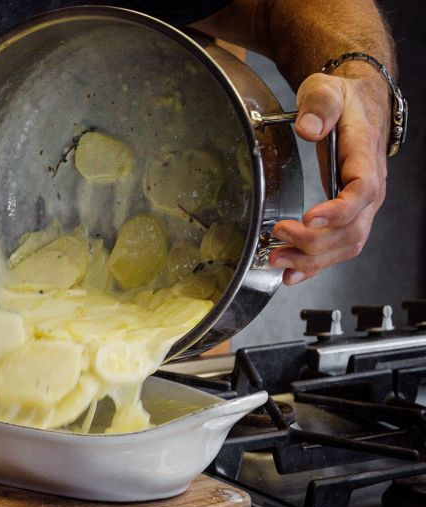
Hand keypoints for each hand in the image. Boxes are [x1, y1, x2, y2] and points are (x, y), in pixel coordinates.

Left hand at [269, 68, 388, 284]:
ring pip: (345, 245)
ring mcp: (359, 207)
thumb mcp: (327, 90)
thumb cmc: (342, 100)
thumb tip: (308, 127)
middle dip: (313, 242)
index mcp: (366, 159)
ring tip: (277, 260)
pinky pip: (336, 248)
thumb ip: (319, 106)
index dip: (337, 211)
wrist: (355, 105)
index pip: (361, 192)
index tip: (308, 219)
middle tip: (278, 237)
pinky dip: (314, 265)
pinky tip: (291, 275)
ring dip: (311, 259)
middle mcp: (369, 190)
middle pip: (351, 229)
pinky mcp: (345, 216)